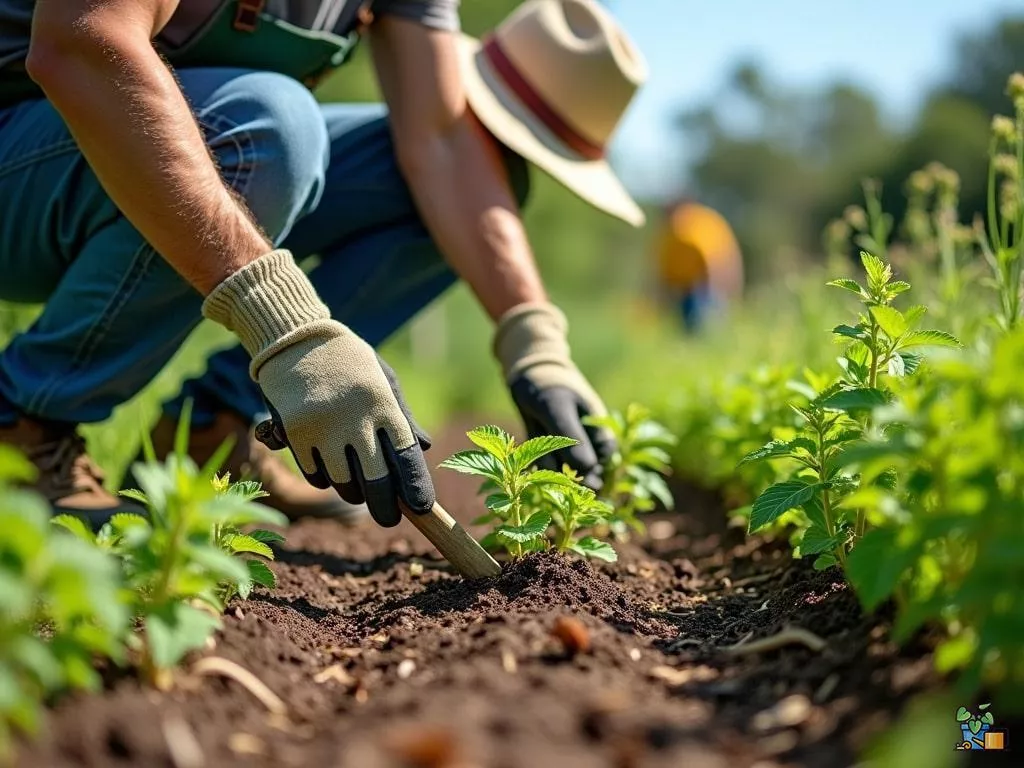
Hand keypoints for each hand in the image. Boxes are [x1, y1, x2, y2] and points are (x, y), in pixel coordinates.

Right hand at [203, 249, 434, 526]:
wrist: (295, 339)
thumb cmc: (349, 363)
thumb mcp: (383, 380)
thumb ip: (402, 416)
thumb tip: (425, 448)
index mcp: (384, 403)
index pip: (406, 456)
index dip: (416, 486)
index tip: (422, 507)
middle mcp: (356, 419)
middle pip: (377, 482)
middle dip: (385, 507)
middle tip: (389, 518)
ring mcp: (323, 427)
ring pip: (343, 483)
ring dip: (352, 489)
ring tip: (354, 476)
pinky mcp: (295, 433)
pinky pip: (315, 474)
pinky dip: (323, 475)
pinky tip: (326, 457)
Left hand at [492, 303, 616, 489]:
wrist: (525, 372)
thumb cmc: (547, 386)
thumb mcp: (558, 408)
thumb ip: (571, 438)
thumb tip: (587, 468)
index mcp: (598, 430)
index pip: (605, 460)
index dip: (598, 475)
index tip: (588, 487)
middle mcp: (585, 441)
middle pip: (585, 471)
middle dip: (572, 479)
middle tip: (559, 484)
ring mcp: (565, 446)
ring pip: (563, 470)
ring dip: (551, 469)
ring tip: (538, 450)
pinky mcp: (547, 449)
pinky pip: (545, 466)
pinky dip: (537, 465)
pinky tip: (527, 455)